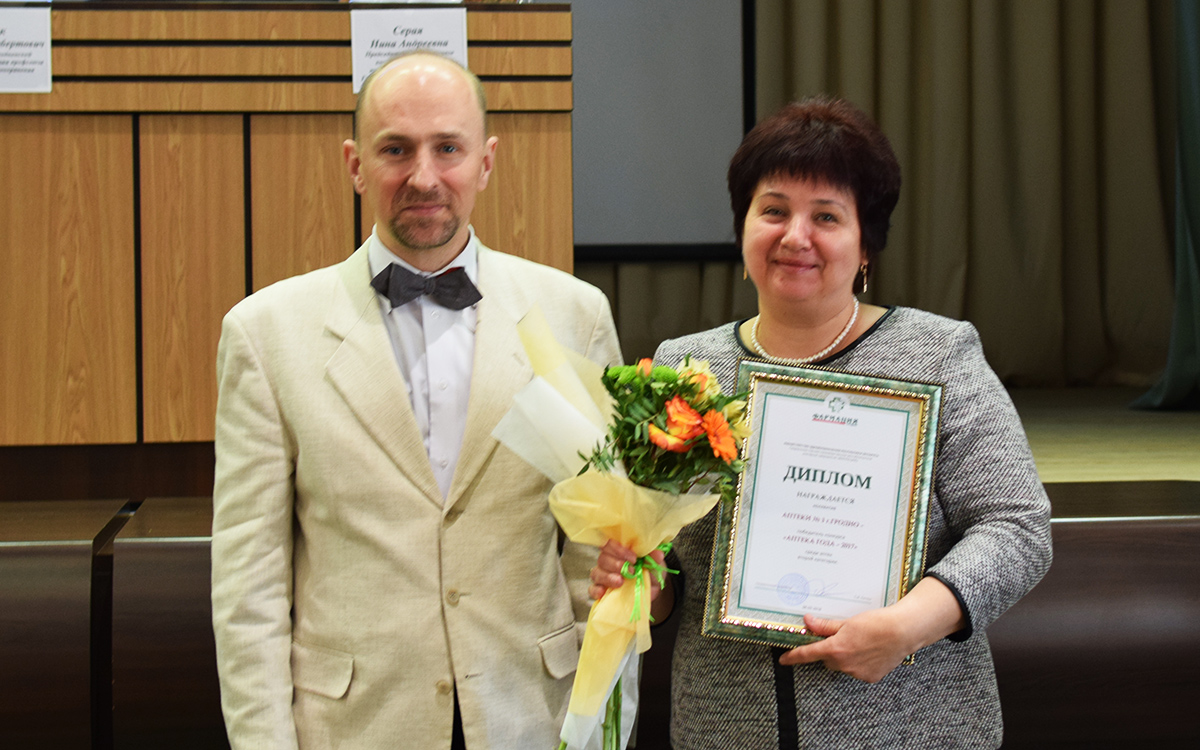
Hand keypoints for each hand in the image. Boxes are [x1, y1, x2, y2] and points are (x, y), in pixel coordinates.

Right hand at [588, 540, 665, 601]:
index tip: (634, 558)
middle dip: (616, 564)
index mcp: (618, 550)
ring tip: (620, 582)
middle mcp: (608, 561)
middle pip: (602, 558)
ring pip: (596, 573)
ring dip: (607, 577)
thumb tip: (658, 554)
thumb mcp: (655, 563)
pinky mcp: (602, 590)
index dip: (619, 550)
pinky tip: (602, 592)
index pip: (609, 543)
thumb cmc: (650, 569)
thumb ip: (653, 557)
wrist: (652, 588)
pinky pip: (592, 589)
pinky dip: (596, 590)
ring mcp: (603, 576)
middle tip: (631, 571)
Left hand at [777, 577, 966, 682]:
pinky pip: (857, 671)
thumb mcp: (847, 622)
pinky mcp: (870, 677)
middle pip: (827, 659)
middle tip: (842, 637)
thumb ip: (825, 626)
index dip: (793, 657)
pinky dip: (860, 663)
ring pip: (842, 666)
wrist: (902, 632)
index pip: (808, 655)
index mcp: (835, 649)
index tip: (783, 660)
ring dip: (846, 657)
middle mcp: (844, 664)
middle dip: (830, 650)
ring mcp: (857, 673)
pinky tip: (870, 652)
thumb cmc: (876, 623)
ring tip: (862, 643)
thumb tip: (807, 622)